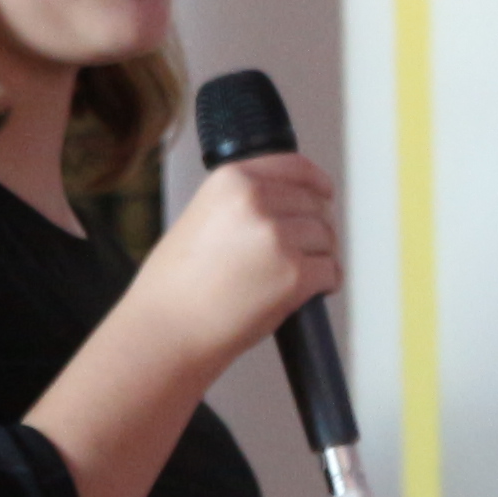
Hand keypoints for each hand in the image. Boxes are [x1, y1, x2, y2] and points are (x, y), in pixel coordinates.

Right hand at [129, 149, 337, 382]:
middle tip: (300, 253)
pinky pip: (331, 271)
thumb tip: (289, 203)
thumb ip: (243, 203)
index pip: (295, 167)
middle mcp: (257, 202)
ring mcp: (278, 238)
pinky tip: (310, 291)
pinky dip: (327, 282)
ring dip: (320, 257)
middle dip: (315, 230)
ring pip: (326, 239)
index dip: (316, 183)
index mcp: (232, 180)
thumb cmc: (176, 285)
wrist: (167, 329)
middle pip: (316, 206)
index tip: (325, 194)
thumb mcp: (202, 217)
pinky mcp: (295, 275)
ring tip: (295, 277)